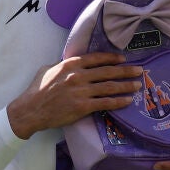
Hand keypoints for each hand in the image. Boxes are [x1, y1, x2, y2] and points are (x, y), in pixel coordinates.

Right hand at [7, 52, 141, 139]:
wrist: (30, 110)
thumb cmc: (36, 90)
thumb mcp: (47, 70)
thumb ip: (63, 65)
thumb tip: (74, 64)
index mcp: (70, 65)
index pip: (96, 59)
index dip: (112, 58)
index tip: (123, 59)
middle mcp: (78, 76)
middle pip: (108, 72)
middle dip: (126, 71)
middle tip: (139, 71)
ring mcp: (81, 92)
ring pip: (110, 87)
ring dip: (126, 86)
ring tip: (137, 85)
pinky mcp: (83, 106)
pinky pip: (106, 103)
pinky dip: (119, 101)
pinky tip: (128, 100)